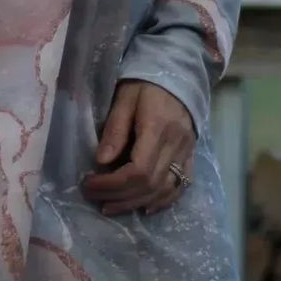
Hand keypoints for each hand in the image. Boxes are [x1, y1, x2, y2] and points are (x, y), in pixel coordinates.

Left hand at [81, 81, 195, 216]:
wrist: (178, 74)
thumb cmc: (145, 84)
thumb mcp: (124, 100)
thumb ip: (114, 131)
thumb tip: (101, 162)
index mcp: (158, 129)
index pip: (139, 170)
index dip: (112, 184)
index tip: (90, 183)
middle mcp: (177, 145)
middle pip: (150, 185)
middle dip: (120, 196)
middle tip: (94, 197)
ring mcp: (187, 152)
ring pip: (165, 190)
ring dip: (137, 203)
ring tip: (111, 207)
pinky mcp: (191, 155)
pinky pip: (181, 186)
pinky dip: (162, 201)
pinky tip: (144, 207)